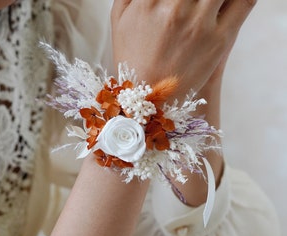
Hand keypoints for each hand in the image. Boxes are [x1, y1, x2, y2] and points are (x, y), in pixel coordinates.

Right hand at [111, 0, 255, 91]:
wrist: (150, 98)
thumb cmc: (133, 57)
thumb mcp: (119, 19)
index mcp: (148, 0)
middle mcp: (175, 7)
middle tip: (193, 1)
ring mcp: (200, 23)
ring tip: (210, 3)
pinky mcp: (220, 39)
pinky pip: (245, 1)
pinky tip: (230, 2)